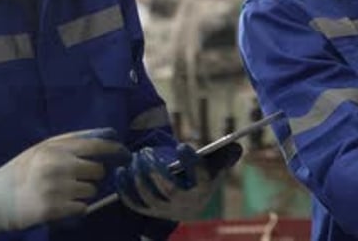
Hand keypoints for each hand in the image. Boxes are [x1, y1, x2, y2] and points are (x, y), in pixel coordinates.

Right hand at [0, 128, 129, 238]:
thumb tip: (107, 135)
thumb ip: (72, 141)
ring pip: (92, 191)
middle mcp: (59, 166)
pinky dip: (76, 208)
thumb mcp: (43, 148)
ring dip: (83, 193)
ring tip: (64, 192)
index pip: (97, 146)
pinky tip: (60, 204)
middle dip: (92, 176)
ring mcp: (57, 189)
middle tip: (76, 179)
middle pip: (98, 171)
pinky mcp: (54, 209)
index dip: (116, 151)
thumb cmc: (22, 170)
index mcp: (57, 149)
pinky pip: (82, 208)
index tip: (126, 156)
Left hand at [114, 142, 242, 220]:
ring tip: (135, 158)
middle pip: (169, 189)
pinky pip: (135, 203)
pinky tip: (121, 172)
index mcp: (204, 190)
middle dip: (156, 170)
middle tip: (146, 151)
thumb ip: (223, 156)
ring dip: (140, 177)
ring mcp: (167, 210)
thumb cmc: (201, 179)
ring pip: (150, 196)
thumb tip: (237, 145)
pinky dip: (125, 189)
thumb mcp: (215, 168)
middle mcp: (186, 204)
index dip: (191, 162)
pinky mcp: (150, 213)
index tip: (182, 146)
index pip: (200, 177)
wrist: (189, 204)